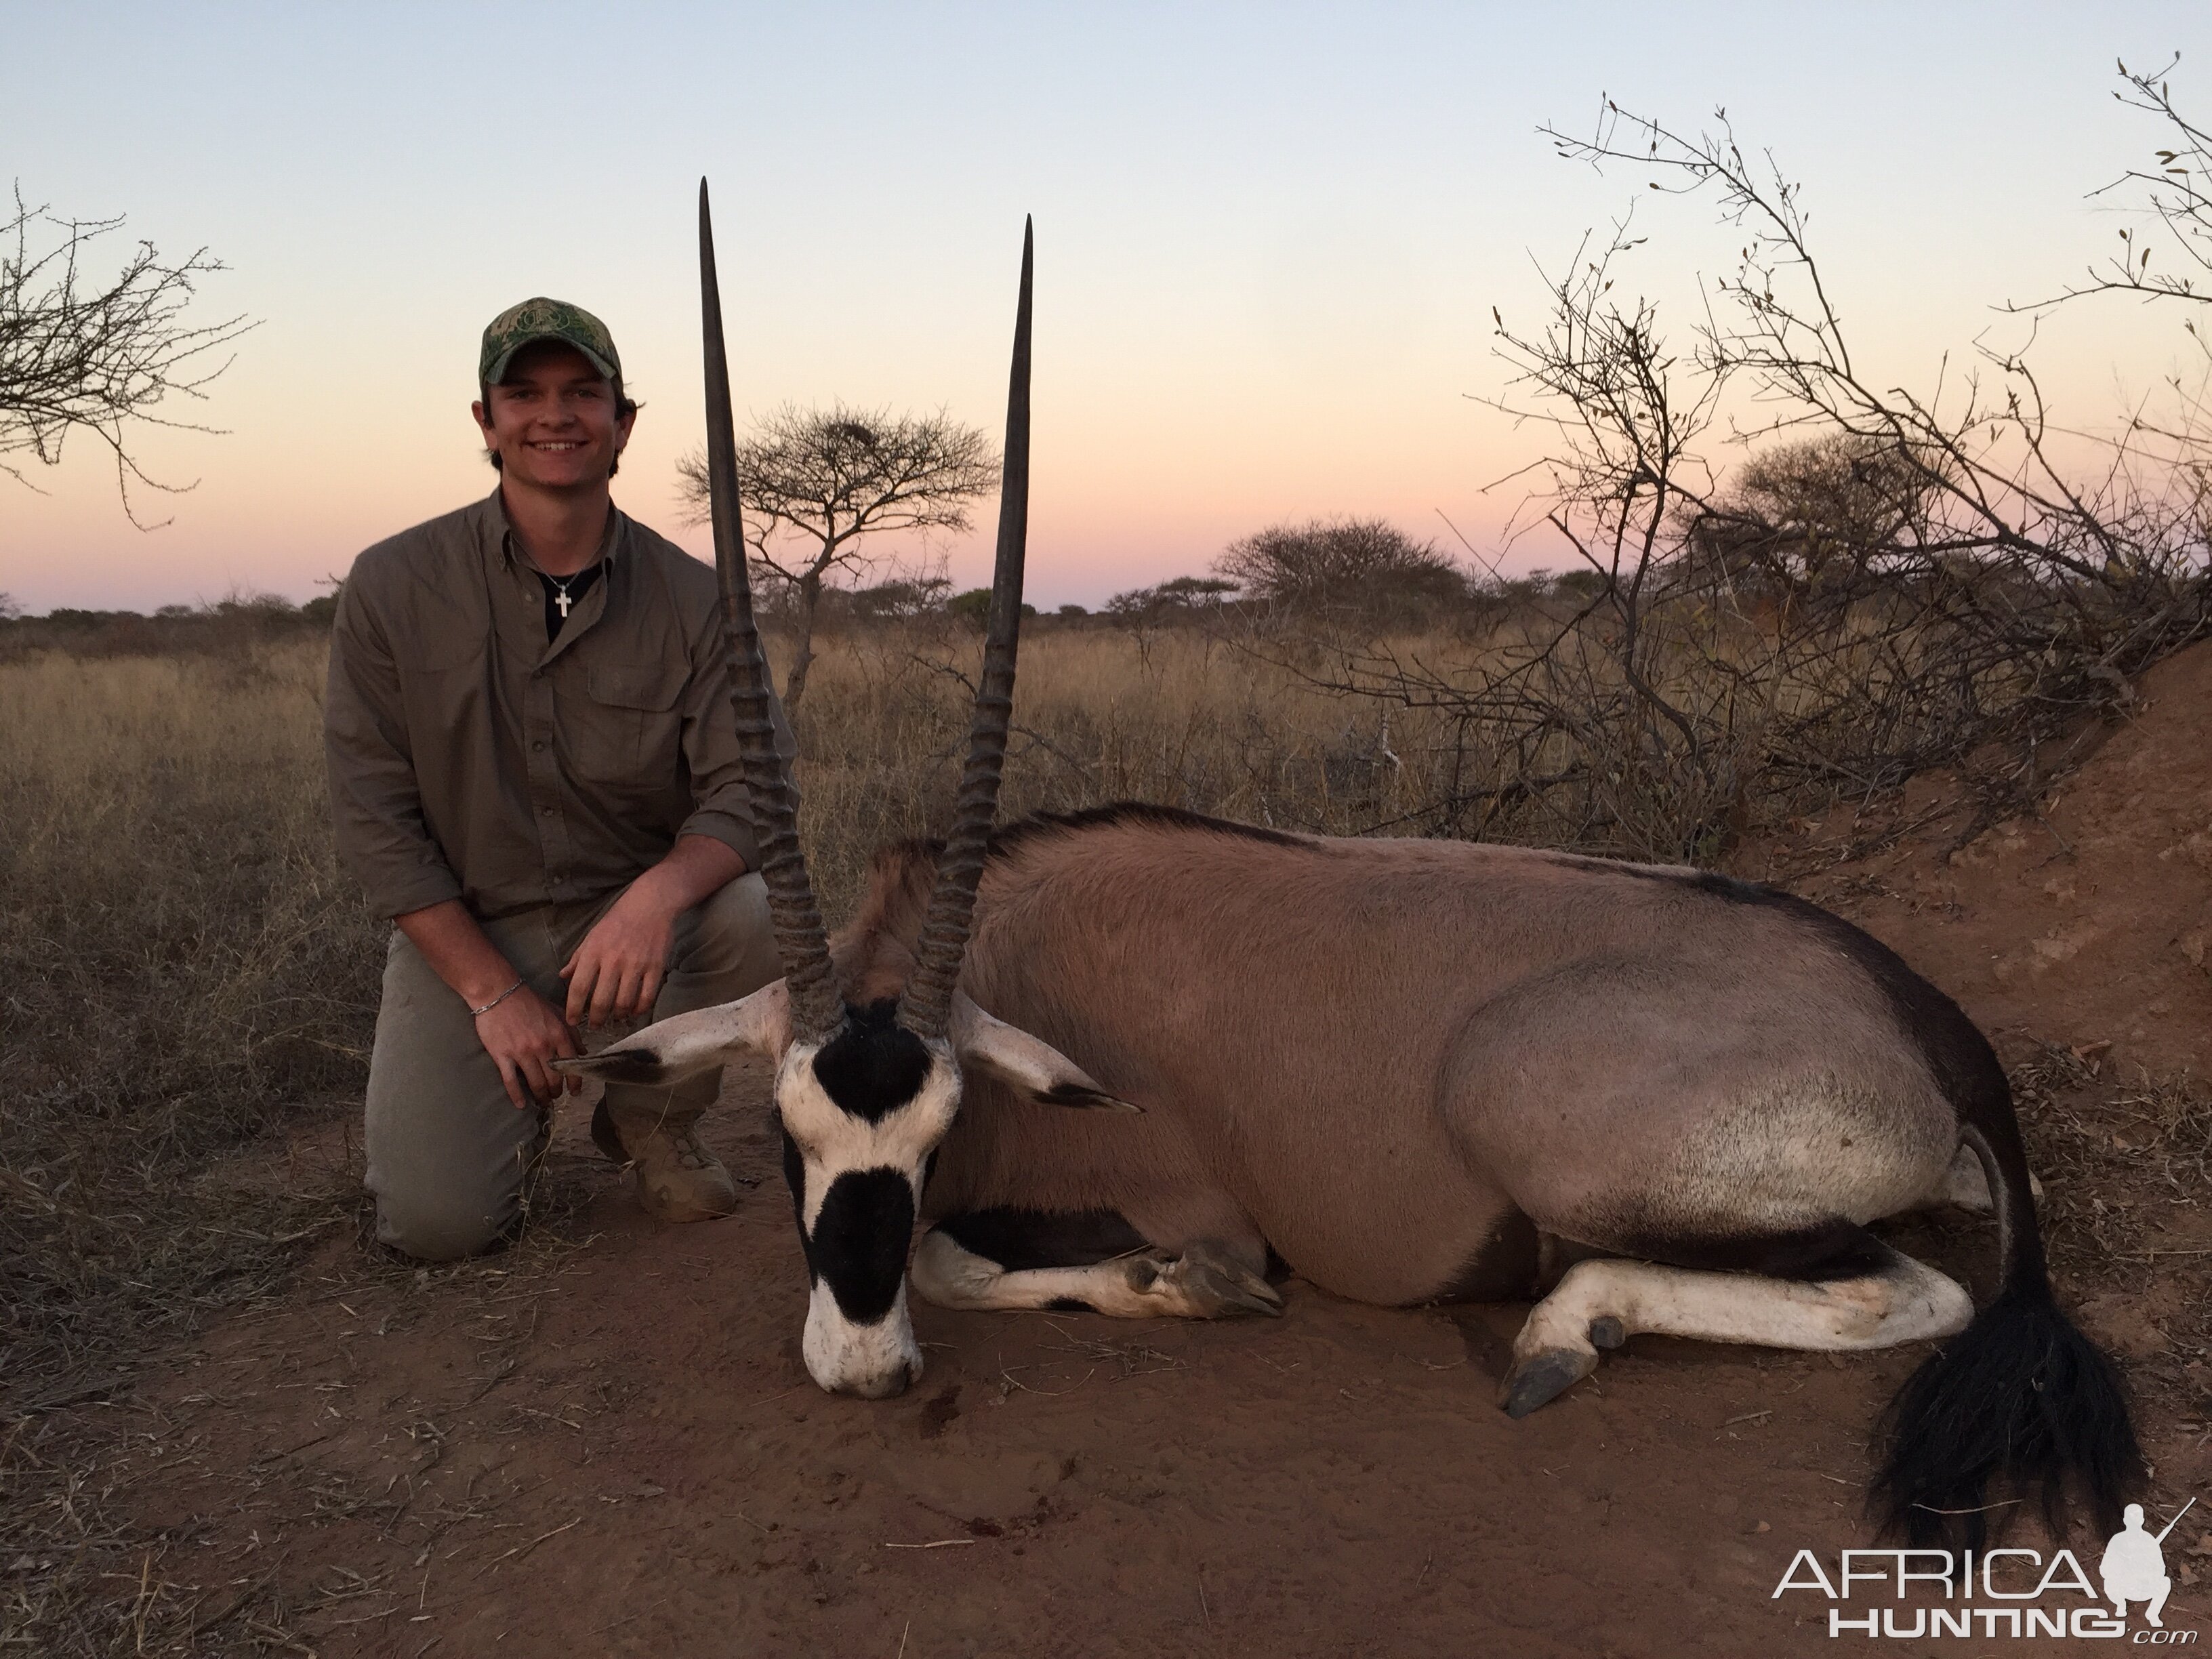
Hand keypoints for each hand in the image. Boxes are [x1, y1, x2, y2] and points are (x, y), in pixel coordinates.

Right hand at [474, 984, 581, 1109]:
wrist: (498, 993)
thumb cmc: (529, 1002)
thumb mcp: (557, 1012)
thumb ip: (572, 1032)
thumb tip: (583, 1051)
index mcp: (558, 1034)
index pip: (572, 1064)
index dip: (575, 1082)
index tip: (575, 1091)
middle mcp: (543, 1046)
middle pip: (554, 1078)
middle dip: (557, 1091)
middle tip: (555, 1096)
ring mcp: (522, 1052)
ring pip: (536, 1083)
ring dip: (541, 1096)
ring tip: (542, 1101)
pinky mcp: (502, 1055)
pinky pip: (511, 1081)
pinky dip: (517, 1096)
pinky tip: (521, 1104)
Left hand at [561, 878, 678, 1028]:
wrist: (651, 904)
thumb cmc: (618, 920)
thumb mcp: (592, 936)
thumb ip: (578, 958)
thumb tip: (563, 976)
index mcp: (594, 952)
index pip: (578, 988)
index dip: (573, 1009)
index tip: (572, 1021)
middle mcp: (613, 961)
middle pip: (601, 1001)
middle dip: (596, 1020)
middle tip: (595, 1026)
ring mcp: (636, 965)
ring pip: (624, 1003)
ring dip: (618, 1016)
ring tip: (615, 1019)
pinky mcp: (656, 967)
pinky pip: (647, 997)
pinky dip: (640, 1010)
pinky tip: (635, 1012)